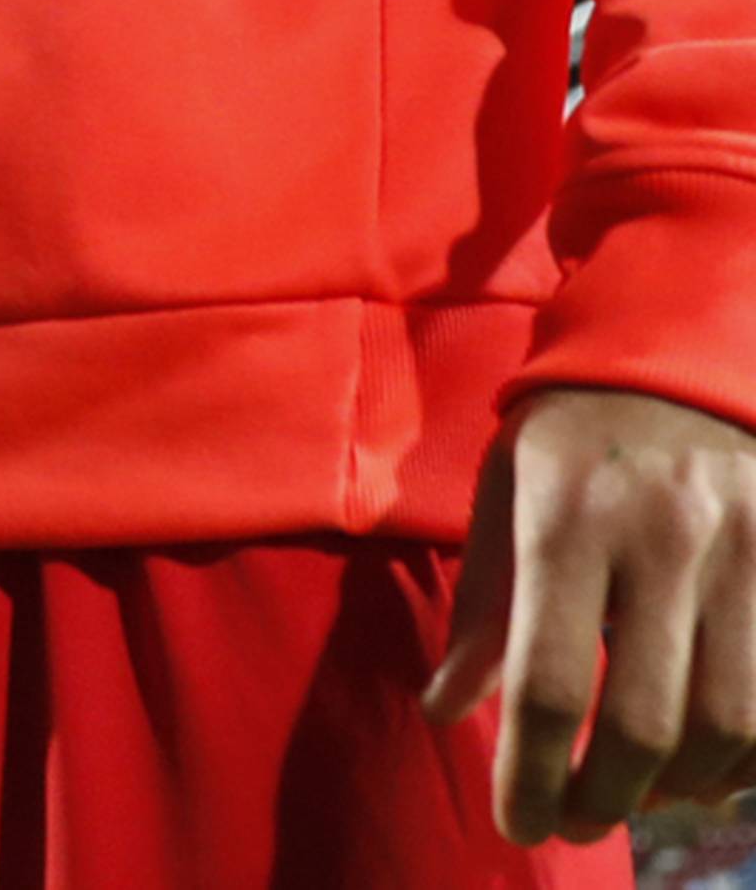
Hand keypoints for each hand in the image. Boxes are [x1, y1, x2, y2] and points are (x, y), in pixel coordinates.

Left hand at [423, 383, 755, 842]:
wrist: (678, 348)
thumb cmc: (575, 429)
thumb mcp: (506, 488)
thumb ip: (481, 604)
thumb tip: (445, 710)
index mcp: (570, 517)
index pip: (548, 683)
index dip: (531, 775)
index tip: (520, 822)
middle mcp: (662, 537)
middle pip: (642, 724)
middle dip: (604, 799)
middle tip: (578, 819)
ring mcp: (741, 548)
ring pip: (726, 726)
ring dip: (678, 788)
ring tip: (638, 793)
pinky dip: (745, 756)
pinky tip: (706, 763)